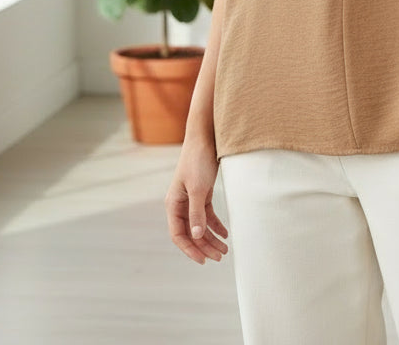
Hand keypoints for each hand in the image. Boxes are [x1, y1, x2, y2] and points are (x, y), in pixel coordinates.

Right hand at [165, 140, 229, 264]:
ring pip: (200, 225)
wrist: (205, 137)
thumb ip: (196, 213)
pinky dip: (215, 225)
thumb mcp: (198, 188)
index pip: (178, 235)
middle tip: (220, 257)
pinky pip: (207, 214)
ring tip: (225, 249)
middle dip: (204, 246)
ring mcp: (191, 199)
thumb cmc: (198, 160)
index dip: (190, 249)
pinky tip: (225, 233)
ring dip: (211, 238)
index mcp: (173, 204)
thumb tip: (195, 236)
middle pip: (191, 232)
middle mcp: (180, 204)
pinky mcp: (202, 193)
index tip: (203, 260)